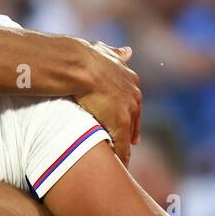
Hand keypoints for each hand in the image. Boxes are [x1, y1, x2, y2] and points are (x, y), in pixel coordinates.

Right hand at [75, 41, 141, 165]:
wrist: (78, 65)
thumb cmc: (83, 57)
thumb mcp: (104, 52)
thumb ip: (116, 54)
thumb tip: (128, 51)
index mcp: (130, 79)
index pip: (134, 100)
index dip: (130, 111)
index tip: (129, 121)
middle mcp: (134, 94)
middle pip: (136, 118)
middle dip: (132, 130)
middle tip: (130, 143)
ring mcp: (129, 110)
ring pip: (130, 133)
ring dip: (126, 145)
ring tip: (122, 158)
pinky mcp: (120, 123)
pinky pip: (123, 145)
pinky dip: (121, 156)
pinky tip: (119, 164)